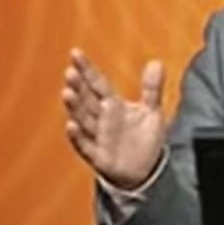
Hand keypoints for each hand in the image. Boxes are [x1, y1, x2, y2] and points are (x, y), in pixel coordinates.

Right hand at [62, 49, 166, 190]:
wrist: (144, 171)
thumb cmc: (143, 139)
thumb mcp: (152, 111)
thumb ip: (152, 88)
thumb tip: (155, 62)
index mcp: (112, 104)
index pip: (97, 83)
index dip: (87, 69)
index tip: (75, 53)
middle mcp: (101, 118)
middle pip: (87, 99)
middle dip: (78, 86)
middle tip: (70, 72)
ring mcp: (98, 136)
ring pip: (83, 119)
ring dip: (75, 107)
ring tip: (68, 92)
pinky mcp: (98, 156)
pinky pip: (85, 145)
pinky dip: (78, 137)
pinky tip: (71, 125)